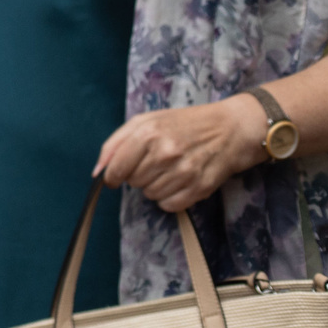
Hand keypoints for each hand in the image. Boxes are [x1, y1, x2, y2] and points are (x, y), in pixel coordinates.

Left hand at [94, 96, 265, 213]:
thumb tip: (97, 172)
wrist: (230, 129)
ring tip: (169, 170)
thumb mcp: (145, 121)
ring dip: (155, 186)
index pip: (117, 168)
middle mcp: (165, 153)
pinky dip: (170, 198)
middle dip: (138, 175)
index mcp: (148, 133)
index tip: (115, 177)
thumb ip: (115, 144)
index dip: (112, 176)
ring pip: (151, 195)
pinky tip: (179, 182)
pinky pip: (170, 205)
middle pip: (134, 182)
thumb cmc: (183, 124)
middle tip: (154, 163)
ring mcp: (184, 171)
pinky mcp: (200, 188)